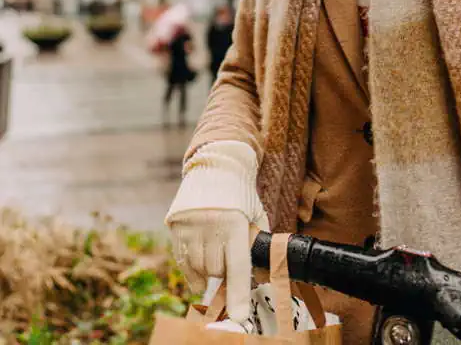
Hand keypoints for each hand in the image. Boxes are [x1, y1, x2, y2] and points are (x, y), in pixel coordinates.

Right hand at [165, 141, 267, 321]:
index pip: (237, 267)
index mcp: (235, 224)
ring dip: (208, 269)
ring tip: (216, 251)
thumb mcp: (255, 215)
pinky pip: (183, 262)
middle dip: (224, 270)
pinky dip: (192, 271)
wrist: (216, 165)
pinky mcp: (175, 227)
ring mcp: (190, 227)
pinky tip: (200, 268)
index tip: (239, 319)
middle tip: (229, 256)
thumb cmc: (241, 195)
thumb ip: (257, 244)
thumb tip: (260, 279)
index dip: (239, 295)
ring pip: (198, 268)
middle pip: (216, 271)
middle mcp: (211, 226)